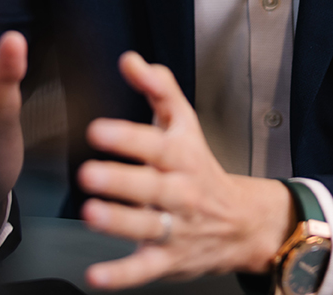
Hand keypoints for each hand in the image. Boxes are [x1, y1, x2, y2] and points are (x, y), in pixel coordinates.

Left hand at [76, 51, 295, 289]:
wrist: (244, 222)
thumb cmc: (199, 166)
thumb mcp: (183, 123)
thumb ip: (157, 88)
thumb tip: (130, 59)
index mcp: (182, 156)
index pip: (155, 145)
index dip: (127, 137)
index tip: (97, 130)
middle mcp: (180, 192)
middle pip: (152, 187)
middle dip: (121, 181)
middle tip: (89, 173)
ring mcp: (177, 228)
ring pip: (148, 226)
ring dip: (120, 223)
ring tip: (91, 215)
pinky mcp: (169, 259)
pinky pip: (145, 269)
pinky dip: (122, 276)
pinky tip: (96, 276)